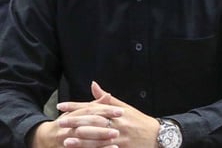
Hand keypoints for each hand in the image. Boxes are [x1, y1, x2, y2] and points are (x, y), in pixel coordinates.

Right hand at [30, 96, 120, 147]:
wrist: (45, 139)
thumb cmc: (67, 123)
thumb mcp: (77, 112)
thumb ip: (94, 105)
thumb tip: (108, 94)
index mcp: (71, 116)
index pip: (89, 112)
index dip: (105, 111)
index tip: (121, 112)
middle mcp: (67, 129)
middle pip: (85, 129)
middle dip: (101, 131)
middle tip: (117, 131)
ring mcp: (65, 142)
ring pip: (82, 143)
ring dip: (99, 144)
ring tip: (115, 144)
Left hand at [33, 81, 159, 147]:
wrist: (157, 136)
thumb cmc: (139, 121)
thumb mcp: (126, 107)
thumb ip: (107, 99)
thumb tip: (93, 84)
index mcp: (118, 111)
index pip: (93, 107)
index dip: (76, 106)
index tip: (61, 105)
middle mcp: (119, 122)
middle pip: (94, 121)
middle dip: (76, 121)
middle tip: (60, 122)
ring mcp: (120, 136)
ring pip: (97, 137)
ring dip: (80, 139)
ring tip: (65, 139)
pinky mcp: (121, 147)